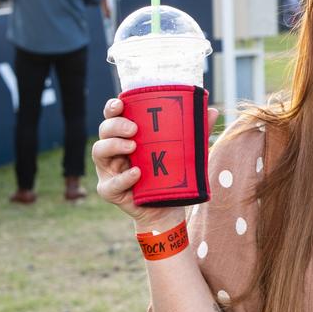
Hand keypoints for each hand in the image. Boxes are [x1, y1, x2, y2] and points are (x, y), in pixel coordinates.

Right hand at [92, 98, 218, 230]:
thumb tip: (212, 111)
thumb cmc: (170, 173)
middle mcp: (113, 150)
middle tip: (134, 129)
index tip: (121, 103)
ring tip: (133, 147)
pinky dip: (123, 178)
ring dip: (114, 146)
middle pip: (105, 131)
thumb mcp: (184, 151)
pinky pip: (111, 184)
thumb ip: (196, 132)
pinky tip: (136, 173)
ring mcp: (109, 170)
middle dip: (116, 126)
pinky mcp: (110, 190)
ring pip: (99, 152)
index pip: (114, 116)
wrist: (167, 208)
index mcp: (126, 136)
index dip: (113, 108)